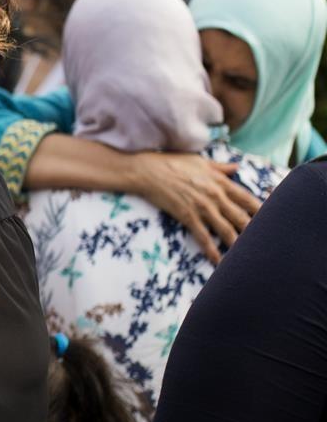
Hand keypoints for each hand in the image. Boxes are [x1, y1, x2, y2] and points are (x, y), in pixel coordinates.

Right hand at [129, 152, 259, 264]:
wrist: (147, 171)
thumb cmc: (172, 163)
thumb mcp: (200, 161)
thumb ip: (221, 167)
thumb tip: (236, 167)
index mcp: (220, 182)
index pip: (248, 199)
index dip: (262, 211)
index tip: (273, 221)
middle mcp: (215, 195)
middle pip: (242, 217)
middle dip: (255, 231)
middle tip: (265, 244)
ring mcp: (202, 207)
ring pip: (226, 229)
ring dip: (237, 244)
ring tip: (247, 258)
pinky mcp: (187, 216)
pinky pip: (203, 236)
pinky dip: (211, 249)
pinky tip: (218, 260)